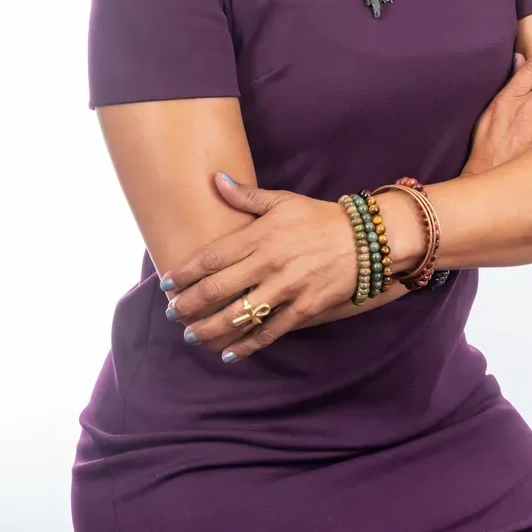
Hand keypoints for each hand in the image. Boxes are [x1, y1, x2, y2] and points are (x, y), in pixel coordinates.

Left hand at [160, 175, 358, 362]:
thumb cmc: (318, 218)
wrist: (365, 240)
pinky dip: (247, 345)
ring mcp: (286, 289)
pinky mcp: (303, 309)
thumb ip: (247, 196)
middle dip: (189, 305)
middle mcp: (269, 264)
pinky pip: (269, 332)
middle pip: (218, 289)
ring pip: (238, 316)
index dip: (185, 272)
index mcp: (261, 236)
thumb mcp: (283, 201)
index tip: (167, 282)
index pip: (212, 256)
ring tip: (192, 335)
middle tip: (173, 312)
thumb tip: (216, 178)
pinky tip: (229, 353)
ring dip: (210, 329)